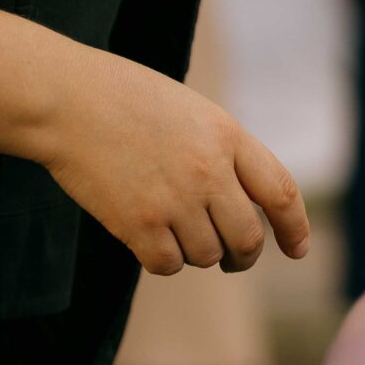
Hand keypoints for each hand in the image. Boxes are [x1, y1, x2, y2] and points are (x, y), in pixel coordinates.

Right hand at [36, 49, 309, 276]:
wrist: (68, 100)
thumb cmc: (129, 101)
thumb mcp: (195, 114)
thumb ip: (226, 154)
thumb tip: (245, 205)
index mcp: (230, 138)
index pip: (281, 193)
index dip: (294, 228)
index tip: (297, 250)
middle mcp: (210, 172)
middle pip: (248, 238)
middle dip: (245, 256)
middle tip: (234, 261)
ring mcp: (175, 199)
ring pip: (207, 256)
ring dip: (198, 254)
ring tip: (178, 232)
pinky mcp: (138, 223)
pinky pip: (168, 264)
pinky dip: (164, 261)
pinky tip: (152, 242)